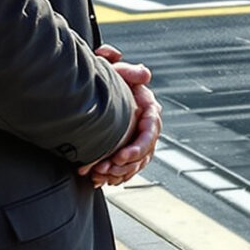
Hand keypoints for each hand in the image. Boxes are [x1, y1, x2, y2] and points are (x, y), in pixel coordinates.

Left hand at [78, 46, 159, 185]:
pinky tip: (100, 180)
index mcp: (149, 108)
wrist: (99, 91)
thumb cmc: (112, 79)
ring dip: (119, 172)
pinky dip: (115, 176)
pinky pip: (127, 168)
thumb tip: (144, 73)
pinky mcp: (129, 149)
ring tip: (99, 175)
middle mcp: (147, 126)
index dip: (138, 146)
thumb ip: (128, 70)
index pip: (150, 132)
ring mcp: (139, 139)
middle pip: (145, 152)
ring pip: (136, 164)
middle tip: (106, 169)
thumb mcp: (118, 71)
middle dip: (126, 164)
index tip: (120, 156)